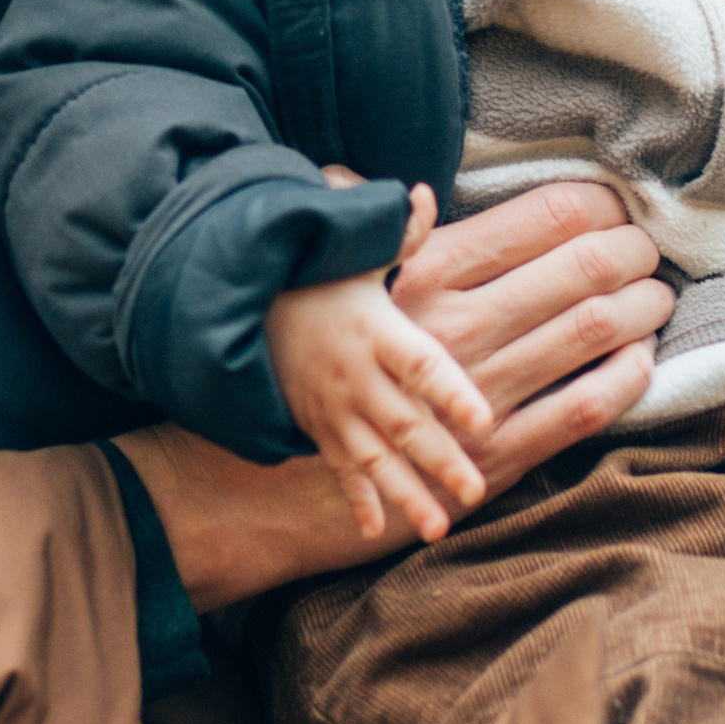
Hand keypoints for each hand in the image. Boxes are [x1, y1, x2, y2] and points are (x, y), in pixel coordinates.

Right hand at [117, 178, 671, 606]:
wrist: (283, 476)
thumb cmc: (320, 365)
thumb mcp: (343, 286)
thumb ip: (383, 233)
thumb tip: (414, 192)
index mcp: (425, 274)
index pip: (537, 220)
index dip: (595, 207)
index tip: (620, 206)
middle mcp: (456, 328)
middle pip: (579, 275)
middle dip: (631, 258)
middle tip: (653, 252)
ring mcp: (476, 394)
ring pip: (588, 340)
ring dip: (638, 316)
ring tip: (657, 302)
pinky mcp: (494, 453)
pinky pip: (578, 413)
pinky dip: (621, 384)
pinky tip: (638, 365)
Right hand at [266, 217, 493, 546]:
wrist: (241, 307)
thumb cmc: (317, 275)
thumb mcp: (353, 250)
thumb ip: (396, 231)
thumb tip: (421, 193)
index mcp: (376, 331)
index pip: (419, 363)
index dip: (449, 391)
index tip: (483, 419)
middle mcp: (355, 376)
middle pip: (404, 421)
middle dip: (438, 458)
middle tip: (474, 489)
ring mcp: (334, 407)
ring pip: (374, 458)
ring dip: (404, 494)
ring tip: (436, 528)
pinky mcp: (319, 427)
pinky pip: (338, 468)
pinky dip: (353, 499)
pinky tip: (372, 530)